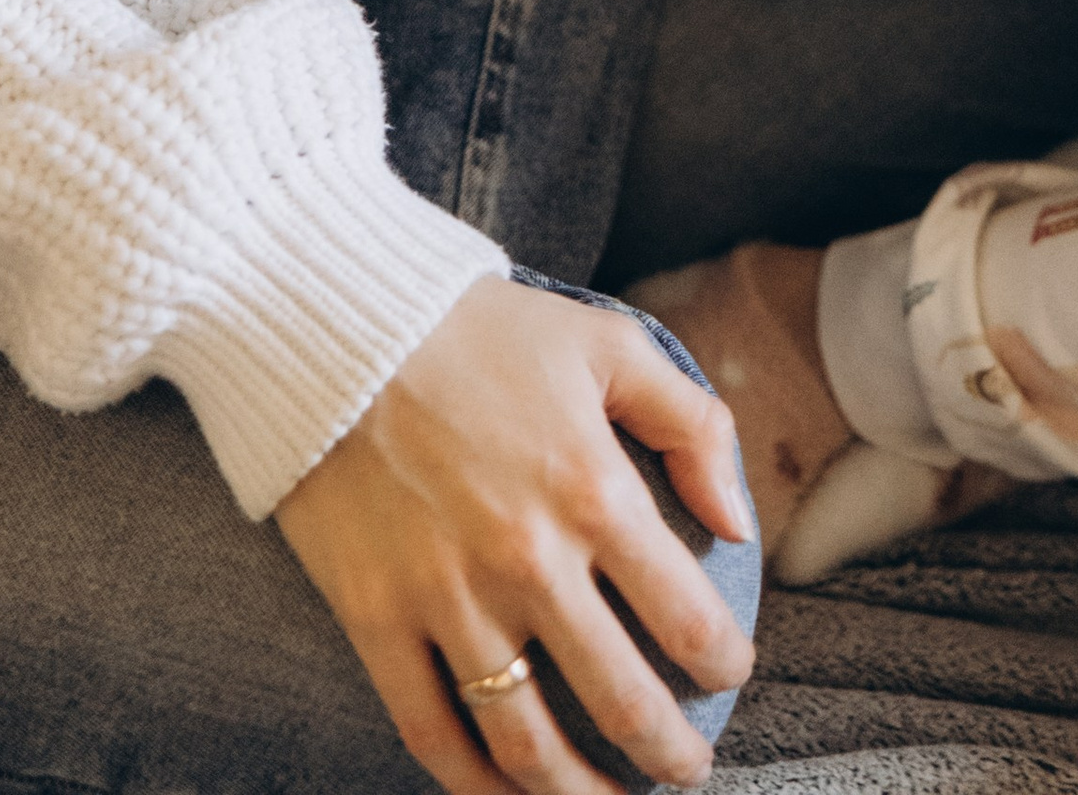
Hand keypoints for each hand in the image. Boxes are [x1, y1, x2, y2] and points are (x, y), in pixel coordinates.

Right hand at [275, 281, 753, 794]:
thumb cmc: (483, 330)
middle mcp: (528, 560)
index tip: (731, 675)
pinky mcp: (377, 622)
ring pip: (526, 741)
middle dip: (668, 755)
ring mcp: (448, 600)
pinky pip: (430, 732)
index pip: (684, 615)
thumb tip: (738, 521)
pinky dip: (474, 786)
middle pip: (618, 699)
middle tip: (688, 771)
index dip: (722, 663)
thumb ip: (692, 423)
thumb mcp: (609, 343)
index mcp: (593, 489)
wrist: (339, 329)